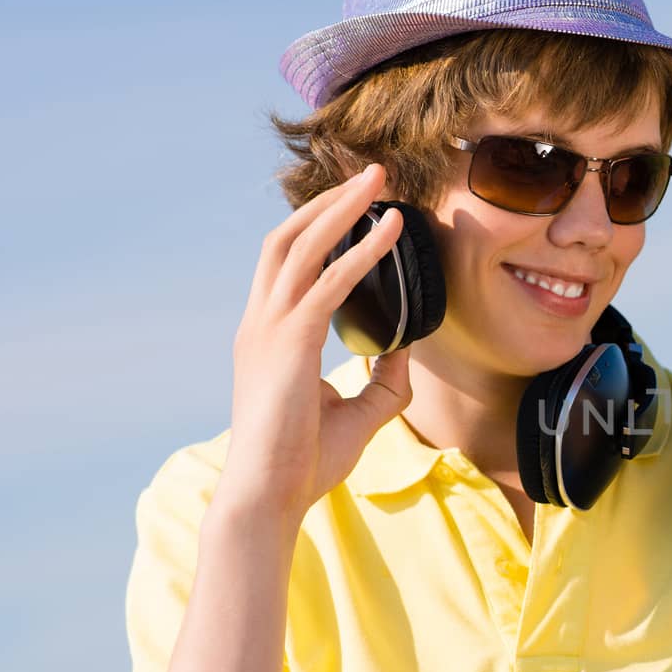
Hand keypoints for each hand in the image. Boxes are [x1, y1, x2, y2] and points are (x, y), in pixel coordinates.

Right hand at [218, 164, 412, 520]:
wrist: (270, 496)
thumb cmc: (304, 461)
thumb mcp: (358, 414)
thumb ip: (385, 380)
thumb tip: (410, 351)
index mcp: (268, 335)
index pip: (288, 264)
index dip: (319, 228)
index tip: (357, 206)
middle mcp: (261, 322)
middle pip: (288, 238)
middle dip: (328, 201)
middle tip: (371, 175)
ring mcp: (269, 328)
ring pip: (301, 245)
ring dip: (341, 208)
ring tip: (379, 182)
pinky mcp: (289, 342)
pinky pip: (329, 282)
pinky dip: (361, 252)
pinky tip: (389, 231)